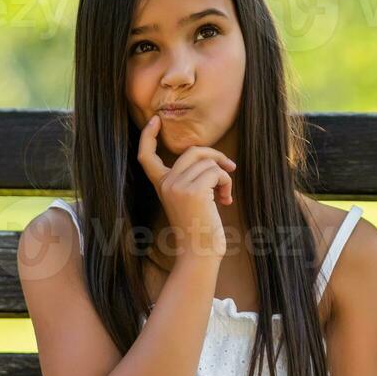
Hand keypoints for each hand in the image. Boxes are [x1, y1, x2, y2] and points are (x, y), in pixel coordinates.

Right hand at [135, 113, 236, 260]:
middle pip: (192, 151)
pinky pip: (217, 172)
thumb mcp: (190, 201)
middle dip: (215, 156)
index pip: (146, 156)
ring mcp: (178, 186)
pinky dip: (226, 183)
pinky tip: (226, 200)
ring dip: (224, 176)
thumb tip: (213, 159)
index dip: (148, 136)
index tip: (156, 120)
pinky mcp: (193, 191)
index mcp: (161, 186)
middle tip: (230, 169)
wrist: (199, 255)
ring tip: (225, 196)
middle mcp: (166, 183)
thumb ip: (191, 180)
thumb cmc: (200, 231)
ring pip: (208, 162)